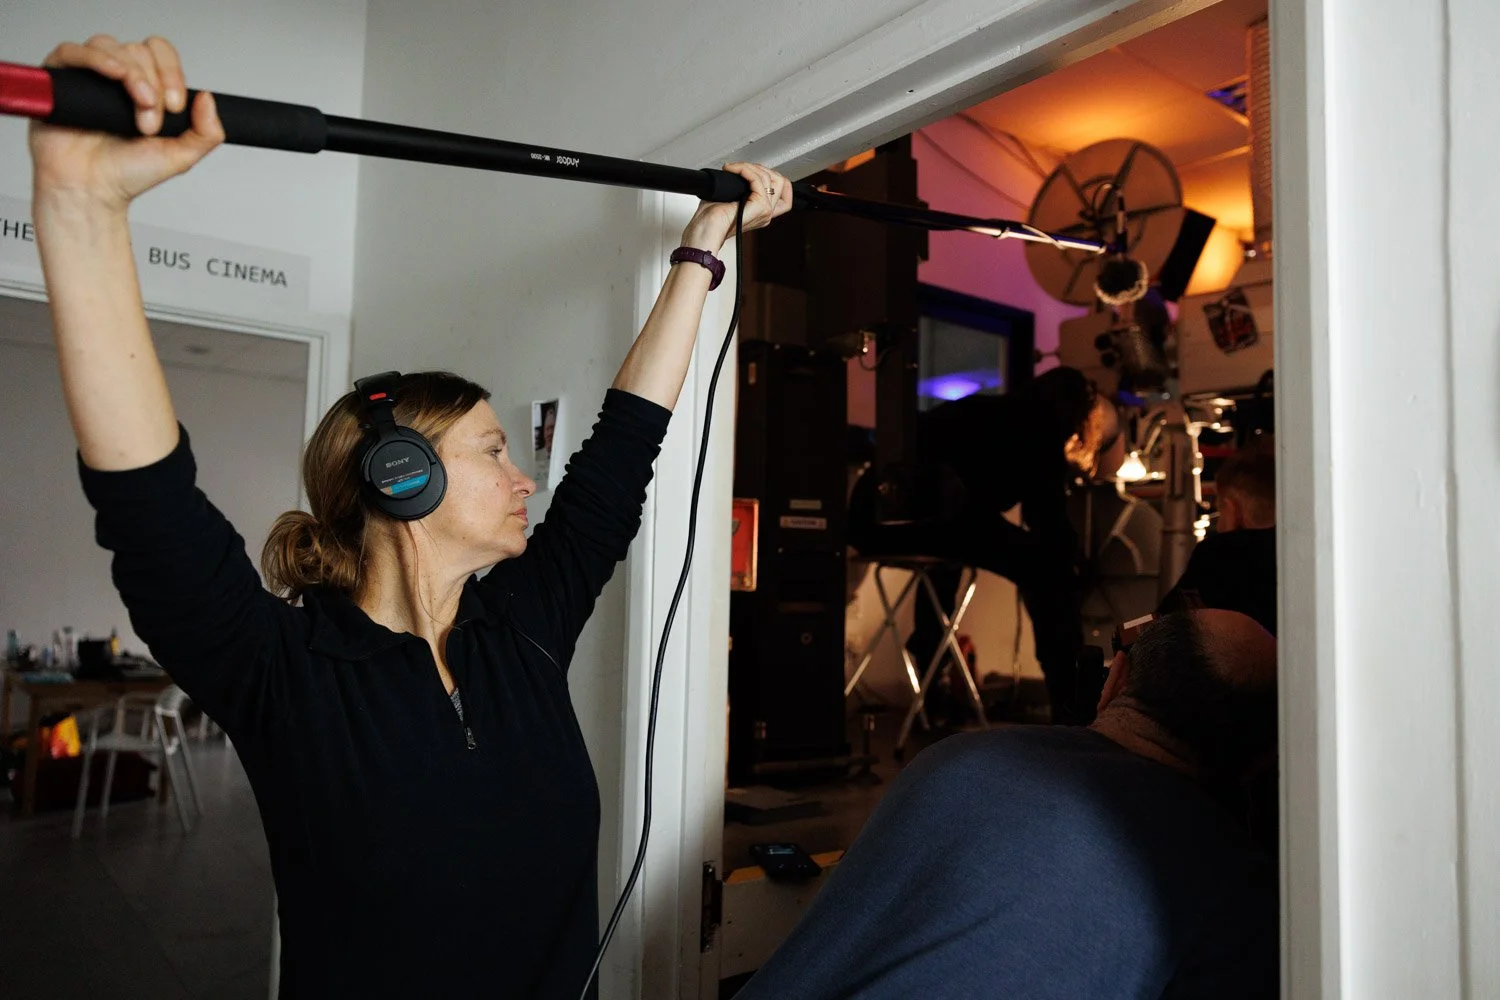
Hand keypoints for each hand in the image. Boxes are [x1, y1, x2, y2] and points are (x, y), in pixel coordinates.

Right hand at [28, 35, 223, 213]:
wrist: (92, 190)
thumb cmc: (127, 173)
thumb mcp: (181, 157)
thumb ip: (207, 133)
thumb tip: (208, 98)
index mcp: (146, 88)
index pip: (162, 56)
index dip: (172, 74)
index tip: (175, 107)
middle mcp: (117, 79)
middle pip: (140, 51)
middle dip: (154, 85)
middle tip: (150, 122)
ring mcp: (89, 77)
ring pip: (112, 47)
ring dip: (133, 76)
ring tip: (137, 111)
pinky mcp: (60, 80)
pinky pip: (73, 51)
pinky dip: (97, 58)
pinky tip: (115, 74)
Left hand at [679, 162, 793, 252]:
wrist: (705, 229)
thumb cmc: (711, 218)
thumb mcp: (729, 197)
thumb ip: (740, 186)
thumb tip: (738, 171)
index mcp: (761, 212)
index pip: (784, 193)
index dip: (774, 177)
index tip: (755, 170)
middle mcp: (766, 213)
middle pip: (780, 182)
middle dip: (760, 168)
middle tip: (741, 168)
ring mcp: (765, 211)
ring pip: (769, 177)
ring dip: (748, 167)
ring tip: (733, 168)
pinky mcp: (760, 207)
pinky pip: (758, 179)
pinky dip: (744, 169)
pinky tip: (733, 169)